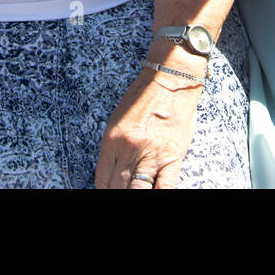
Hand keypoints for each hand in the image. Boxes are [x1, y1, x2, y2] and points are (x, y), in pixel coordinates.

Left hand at [95, 67, 203, 188]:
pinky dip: (157, 194)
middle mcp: (129, 149)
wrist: (171, 79)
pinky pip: (164, 187)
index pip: (102, 178)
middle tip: (123, 191)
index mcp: (112, 139)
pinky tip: (154, 192)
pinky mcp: (172, 157)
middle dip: (118, 193)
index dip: (105, 190)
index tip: (109, 190)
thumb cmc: (146, 96)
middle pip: (118, 188)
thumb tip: (115, 170)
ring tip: (138, 190)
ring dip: (136, 194)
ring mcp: (150, 155)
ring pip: (138, 190)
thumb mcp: (119, 119)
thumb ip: (116, 146)